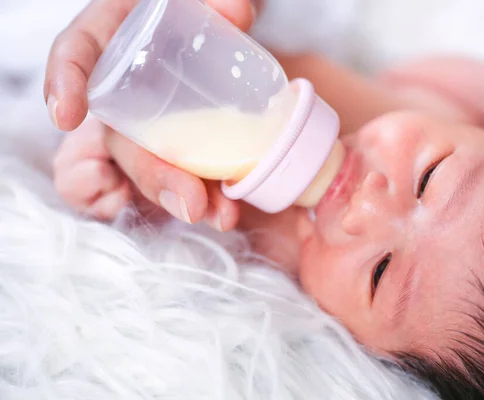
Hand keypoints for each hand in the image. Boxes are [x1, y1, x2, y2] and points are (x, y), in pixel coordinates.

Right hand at [45, 0, 255, 228]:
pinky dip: (180, 203)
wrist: (220, 37)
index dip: (66, 82)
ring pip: (142, 169)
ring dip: (176, 198)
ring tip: (218, 215)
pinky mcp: (164, 150)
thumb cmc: (202, 13)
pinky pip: (155, 183)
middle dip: (152, 174)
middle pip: (121, 137)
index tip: (67, 116)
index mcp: (118, 39)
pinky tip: (210, 214)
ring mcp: (141, 125)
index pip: (78, 53)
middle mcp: (122, 89)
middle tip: (191, 202)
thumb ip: (217, 4)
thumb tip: (237, 12)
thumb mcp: (207, 2)